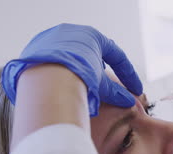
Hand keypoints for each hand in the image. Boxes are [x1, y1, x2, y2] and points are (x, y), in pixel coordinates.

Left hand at [2, 23, 142, 115]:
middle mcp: (73, 32)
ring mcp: (53, 38)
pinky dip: (63, 72)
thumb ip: (115, 92)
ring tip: (86, 86)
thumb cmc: (78, 76)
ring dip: (82, 70)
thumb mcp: (101, 84)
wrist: (45, 78)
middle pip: (94, 52)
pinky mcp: (37, 48)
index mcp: (93, 36)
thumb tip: (128, 101)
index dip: (128, 75)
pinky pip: (55, 60)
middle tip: (110, 83)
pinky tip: (65, 85)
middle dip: (103, 69)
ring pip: (74, 55)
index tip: (135, 90)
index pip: (117, 56)